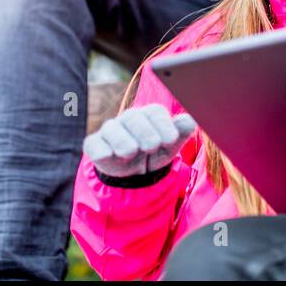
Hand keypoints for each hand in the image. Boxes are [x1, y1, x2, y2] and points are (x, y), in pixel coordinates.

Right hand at [83, 103, 197, 180]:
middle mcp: (129, 118)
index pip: (155, 112)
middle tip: (152, 147)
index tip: (171, 140)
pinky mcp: (95, 145)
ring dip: (124, 142)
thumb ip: (182, 131)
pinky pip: (94, 144)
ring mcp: (110, 131)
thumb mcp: (171, 144)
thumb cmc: (155, 151)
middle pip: (133, 118)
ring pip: (112, 129)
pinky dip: (101, 150)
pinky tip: (109, 155)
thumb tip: (191, 120)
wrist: (135, 172)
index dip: (164, 126)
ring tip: (132, 152)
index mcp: (149, 115)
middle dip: (145, 133)